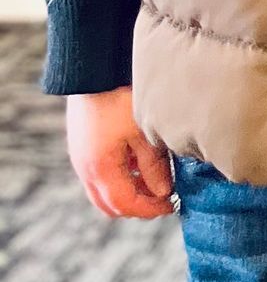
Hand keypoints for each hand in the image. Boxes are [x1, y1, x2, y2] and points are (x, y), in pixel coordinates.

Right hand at [66, 89, 174, 218]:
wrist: (93, 73)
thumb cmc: (121, 99)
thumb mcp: (144, 133)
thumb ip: (153, 166)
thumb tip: (163, 192)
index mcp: (101, 169)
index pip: (125, 204)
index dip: (150, 209)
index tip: (171, 204)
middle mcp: (85, 170)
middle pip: (110, 205)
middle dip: (137, 206)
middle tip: (162, 198)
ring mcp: (80, 160)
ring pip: (102, 193)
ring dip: (127, 192)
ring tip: (153, 180)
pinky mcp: (81, 149)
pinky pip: (97, 177)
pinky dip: (118, 179)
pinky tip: (137, 162)